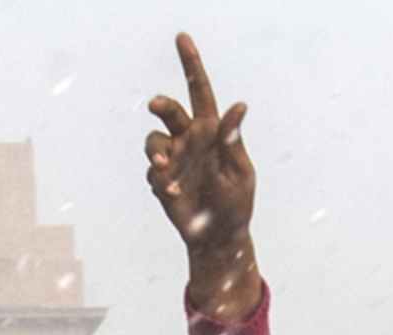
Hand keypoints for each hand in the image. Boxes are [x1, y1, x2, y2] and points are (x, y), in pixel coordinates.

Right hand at [145, 35, 253, 261]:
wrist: (218, 238)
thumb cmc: (236, 203)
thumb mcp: (239, 173)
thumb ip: (232, 141)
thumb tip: (239, 106)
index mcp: (212, 133)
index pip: (200, 92)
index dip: (191, 64)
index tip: (182, 38)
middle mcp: (189, 141)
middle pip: (170, 112)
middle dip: (162, 106)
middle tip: (156, 106)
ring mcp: (173, 160)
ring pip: (154, 141)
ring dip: (157, 152)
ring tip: (165, 170)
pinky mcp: (160, 180)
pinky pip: (153, 172)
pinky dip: (160, 181)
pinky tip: (173, 195)